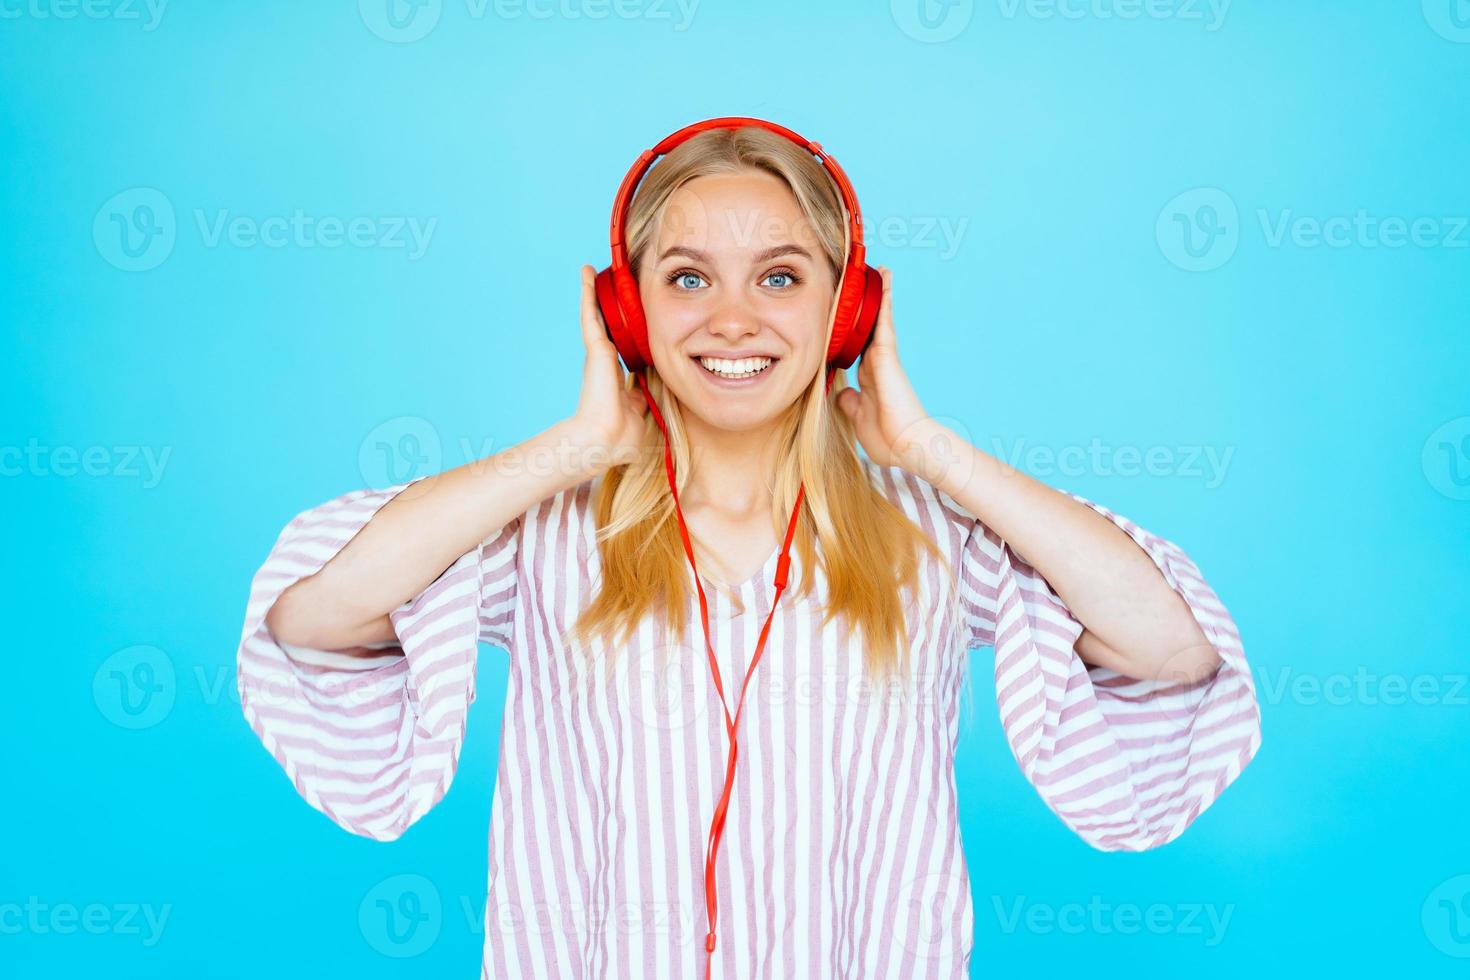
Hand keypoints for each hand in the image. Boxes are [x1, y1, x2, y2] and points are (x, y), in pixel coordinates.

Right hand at [566, 264, 653, 472]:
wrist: (605, 440)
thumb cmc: (621, 436)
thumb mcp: (641, 412)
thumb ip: (646, 399)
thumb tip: (653, 391)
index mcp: (615, 376)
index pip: (622, 346)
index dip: (625, 331)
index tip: (629, 316)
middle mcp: (605, 362)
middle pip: (607, 325)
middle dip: (607, 306)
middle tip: (609, 283)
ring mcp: (598, 354)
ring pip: (596, 315)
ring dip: (594, 293)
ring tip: (592, 271)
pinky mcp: (595, 347)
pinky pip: (591, 313)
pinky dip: (588, 292)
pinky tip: (586, 272)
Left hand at [835, 267, 954, 482]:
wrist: (909, 446)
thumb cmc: (888, 438)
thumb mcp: (859, 418)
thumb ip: (851, 403)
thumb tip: (842, 394)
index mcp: (869, 377)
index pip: (856, 345)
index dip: (851, 327)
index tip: (846, 310)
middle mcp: (877, 363)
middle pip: (867, 325)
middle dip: (865, 305)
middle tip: (862, 278)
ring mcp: (884, 357)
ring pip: (877, 318)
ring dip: (878, 294)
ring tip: (878, 268)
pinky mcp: (888, 354)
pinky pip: (883, 320)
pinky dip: (884, 299)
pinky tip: (884, 278)